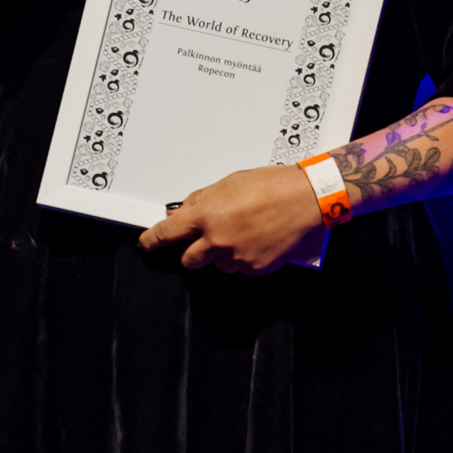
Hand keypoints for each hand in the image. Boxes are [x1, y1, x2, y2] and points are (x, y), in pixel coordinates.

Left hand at [139, 164, 329, 273]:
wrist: (306, 198)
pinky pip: (241, 268)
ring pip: (218, 265)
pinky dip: (245, 258)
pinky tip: (258, 239)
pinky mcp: (256, 268)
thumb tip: (182, 212)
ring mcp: (237, 257)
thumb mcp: (227, 184)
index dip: (152, 240)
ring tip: (244, 232)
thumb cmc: (270, 186)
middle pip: (190, 260)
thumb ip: (201, 201)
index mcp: (207, 216)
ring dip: (222, 254)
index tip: (146, 244)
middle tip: (207, 239)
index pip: (167, 233)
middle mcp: (218, 240)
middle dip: (193, 251)